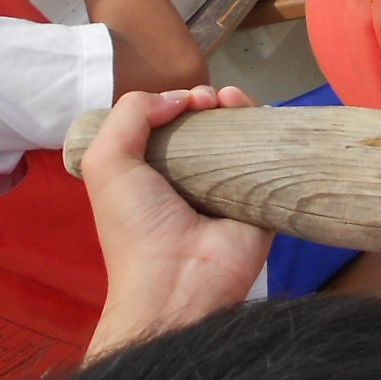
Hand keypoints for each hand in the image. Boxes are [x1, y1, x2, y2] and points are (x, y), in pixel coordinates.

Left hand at [81, 85, 269, 357]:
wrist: (178, 281)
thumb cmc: (136, 225)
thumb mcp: (107, 163)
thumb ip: (130, 116)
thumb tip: (181, 97)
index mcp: (154, 175)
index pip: (170, 127)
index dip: (176, 103)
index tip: (183, 101)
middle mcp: (193, 179)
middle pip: (208, 126)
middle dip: (209, 101)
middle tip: (209, 101)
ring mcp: (231, 188)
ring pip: (242, 136)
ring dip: (239, 108)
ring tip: (232, 101)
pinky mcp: (264, 198)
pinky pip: (273, 157)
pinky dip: (269, 130)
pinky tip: (258, 115)